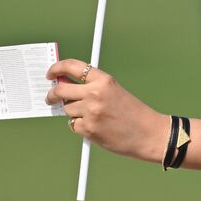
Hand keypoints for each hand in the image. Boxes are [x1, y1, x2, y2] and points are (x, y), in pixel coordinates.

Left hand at [46, 59, 169, 161]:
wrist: (149, 134)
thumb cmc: (134, 114)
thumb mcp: (115, 92)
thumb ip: (92, 87)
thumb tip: (64, 87)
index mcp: (104, 80)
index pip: (72, 66)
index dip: (56, 68)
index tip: (50, 74)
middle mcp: (95, 94)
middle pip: (60, 90)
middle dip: (52, 95)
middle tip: (50, 98)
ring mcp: (90, 112)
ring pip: (67, 110)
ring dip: (74, 113)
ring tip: (93, 117)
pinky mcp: (88, 129)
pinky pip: (73, 125)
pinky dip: (80, 127)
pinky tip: (96, 127)